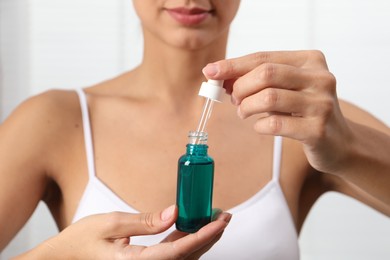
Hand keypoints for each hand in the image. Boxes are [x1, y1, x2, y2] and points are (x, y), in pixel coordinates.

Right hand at [16, 205, 230, 259]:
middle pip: (188, 256)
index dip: (203, 235)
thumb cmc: (82, 241)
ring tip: (214, 219)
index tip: (220, 221)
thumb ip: (145, 221)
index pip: (179, 250)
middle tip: (224, 216)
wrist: (64, 257)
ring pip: (184, 257)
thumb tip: (174, 213)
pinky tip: (193, 227)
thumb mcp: (111, 224)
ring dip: (201, 238)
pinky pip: (173, 255)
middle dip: (209, 235)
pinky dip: (187, 241)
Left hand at [203, 50, 350, 173]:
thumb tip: (219, 76)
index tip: (210, 72)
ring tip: (244, 113)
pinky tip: (259, 126)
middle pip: (265, 74)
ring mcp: (321, 104)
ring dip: (246, 107)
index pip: (263, 57)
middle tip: (234, 99)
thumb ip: (258, 80)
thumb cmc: (305, 112)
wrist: (339, 143)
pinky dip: (258, 126)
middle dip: (240, 87)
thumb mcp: (286, 89)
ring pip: (268, 97)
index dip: (233, 65)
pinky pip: (274, 124)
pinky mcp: (317, 130)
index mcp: (311, 60)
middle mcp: (320, 78)